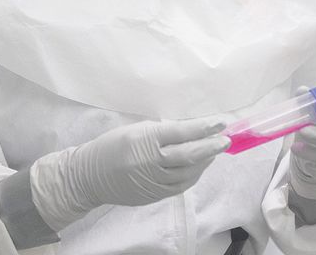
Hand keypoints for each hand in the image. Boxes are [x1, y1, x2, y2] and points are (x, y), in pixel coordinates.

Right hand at [30, 117, 228, 229]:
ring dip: (205, 161)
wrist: (89, 176)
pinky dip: (193, 175)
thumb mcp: (137, 130)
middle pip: (189, 155)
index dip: (204, 127)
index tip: (221, 122)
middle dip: (211, 146)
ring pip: (188, 172)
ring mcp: (152, 181)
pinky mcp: (153, 195)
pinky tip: (199, 166)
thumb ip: (163, 131)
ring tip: (214, 151)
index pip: (181, 132)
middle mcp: (150, 161)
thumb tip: (193, 131)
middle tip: (225, 140)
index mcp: (145, 139)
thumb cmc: (113, 146)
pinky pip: (180, 185)